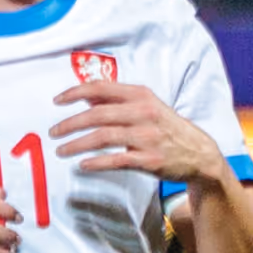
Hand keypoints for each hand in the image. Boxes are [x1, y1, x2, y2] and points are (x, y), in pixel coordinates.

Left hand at [51, 81, 227, 188]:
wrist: (200, 153)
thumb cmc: (167, 128)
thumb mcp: (147, 106)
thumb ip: (117, 101)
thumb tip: (86, 97)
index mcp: (142, 96)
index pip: (102, 88)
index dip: (75, 93)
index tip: (57, 101)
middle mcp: (144, 113)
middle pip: (97, 114)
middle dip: (70, 123)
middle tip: (53, 131)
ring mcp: (148, 137)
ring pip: (103, 137)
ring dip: (76, 144)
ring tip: (61, 150)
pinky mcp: (150, 159)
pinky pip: (116, 160)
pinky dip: (96, 162)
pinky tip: (82, 164)